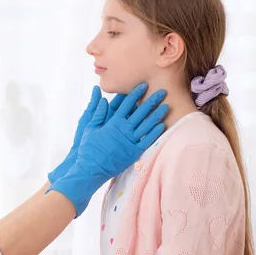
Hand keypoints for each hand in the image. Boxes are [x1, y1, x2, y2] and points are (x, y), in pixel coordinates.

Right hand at [48, 83, 168, 216]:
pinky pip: (147, 140)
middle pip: (141, 112)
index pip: (127, 104)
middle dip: (152, 101)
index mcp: (113, 123)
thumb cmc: (89, 148)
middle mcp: (124, 130)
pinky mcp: (134, 152)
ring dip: (157, 115)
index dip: (136, 94)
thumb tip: (102, 99)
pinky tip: (162, 125)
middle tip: (162, 91)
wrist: (92, 169)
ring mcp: (130, 141)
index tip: (144, 85)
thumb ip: (97, 113)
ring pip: (147, 125)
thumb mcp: (89, 128)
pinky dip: (155, 133)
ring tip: (166, 106)